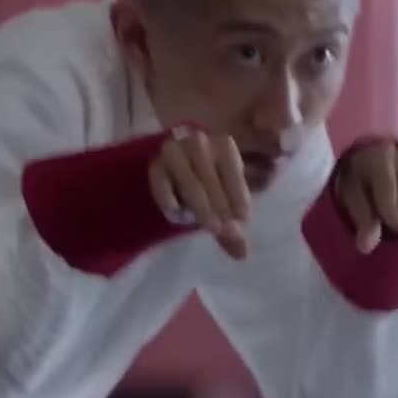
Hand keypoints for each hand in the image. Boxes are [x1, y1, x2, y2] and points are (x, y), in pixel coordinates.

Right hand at [148, 127, 251, 259]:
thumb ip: (232, 226)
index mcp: (223, 145)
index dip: (237, 195)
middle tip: (222, 230)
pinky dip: (170, 200)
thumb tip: (242, 254)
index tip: (242, 219)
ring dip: (199, 206)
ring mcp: (175, 152)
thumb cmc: (210, 187)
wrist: (176, 177)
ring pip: (188, 181)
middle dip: (218, 205)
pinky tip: (177, 215)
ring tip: (208, 228)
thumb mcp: (225, 204)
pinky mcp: (155, 166)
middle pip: (210, 177)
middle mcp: (198, 142)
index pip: (232, 169)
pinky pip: (161, 184)